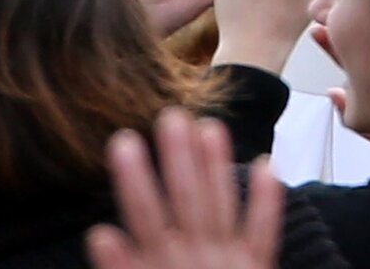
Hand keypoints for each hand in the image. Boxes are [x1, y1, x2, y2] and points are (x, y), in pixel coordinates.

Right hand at [86, 109, 282, 268]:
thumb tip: (100, 234)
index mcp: (161, 267)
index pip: (143, 216)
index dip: (133, 179)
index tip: (123, 140)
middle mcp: (197, 260)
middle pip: (186, 201)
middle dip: (177, 158)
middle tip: (170, 116)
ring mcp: (229, 262)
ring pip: (223, 206)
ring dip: (217, 166)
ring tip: (210, 127)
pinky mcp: (257, 267)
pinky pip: (265, 231)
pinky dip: (269, 198)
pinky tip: (266, 164)